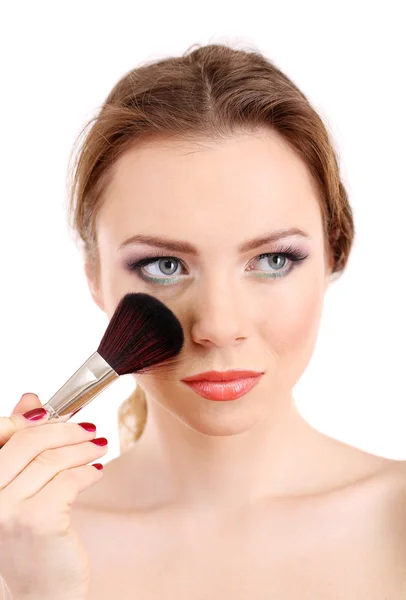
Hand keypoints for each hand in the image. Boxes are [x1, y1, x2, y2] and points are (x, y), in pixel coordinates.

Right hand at [0, 393, 107, 598]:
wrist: (39, 594)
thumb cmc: (29, 539)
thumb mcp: (19, 489)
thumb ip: (21, 444)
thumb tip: (30, 399)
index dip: (28, 419)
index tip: (54, 414)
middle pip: (27, 441)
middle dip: (64, 429)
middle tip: (89, 428)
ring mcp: (8, 509)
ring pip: (51, 459)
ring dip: (81, 448)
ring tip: (98, 446)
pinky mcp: (36, 520)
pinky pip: (68, 480)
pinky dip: (88, 471)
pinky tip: (97, 470)